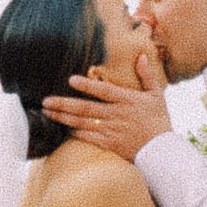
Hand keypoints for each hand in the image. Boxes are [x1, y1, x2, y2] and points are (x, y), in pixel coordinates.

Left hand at [41, 53, 171, 157]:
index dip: (87, 86)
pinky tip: (62, 128)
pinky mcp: (109, 144)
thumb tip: (140, 55)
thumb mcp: (156, 95)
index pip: (103, 91)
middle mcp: (116, 115)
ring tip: (47, 112)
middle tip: (45, 101)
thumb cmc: (159, 120)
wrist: (161, 150)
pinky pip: (87, 138)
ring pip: (82, 123)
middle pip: (85, 108)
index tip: (71, 80)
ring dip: (63, 118)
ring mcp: (111, 130)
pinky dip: (74, 133)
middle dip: (63, 104)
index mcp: (126, 101)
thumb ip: (146, 75)